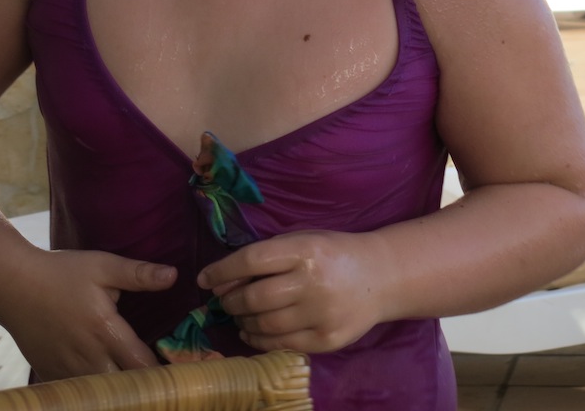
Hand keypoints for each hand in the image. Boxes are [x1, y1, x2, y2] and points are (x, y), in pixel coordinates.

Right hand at [0, 248, 176, 379]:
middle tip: (160, 379)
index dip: (163, 371)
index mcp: (105, 332)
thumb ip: (138, 274)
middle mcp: (87, 358)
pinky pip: (77, 393)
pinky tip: (105, 383)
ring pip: (101, 394)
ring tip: (136, 382)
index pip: (142, 366)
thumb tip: (174, 276)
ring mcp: (66, 371)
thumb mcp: (102, 265)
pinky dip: (94, 391)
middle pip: (123, 388)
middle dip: (144, 386)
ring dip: (119, 389)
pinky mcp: (50, 374)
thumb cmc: (60, 273)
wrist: (12, 285)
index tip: (179, 370)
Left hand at [197, 231, 386, 353]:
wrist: (380, 277)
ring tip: (240, 316)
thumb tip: (220, 280)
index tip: (204, 279)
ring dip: (242, 321)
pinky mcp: (327, 339)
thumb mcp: (303, 241)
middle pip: (254, 297)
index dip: (222, 270)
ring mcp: (321, 313)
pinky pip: (281, 344)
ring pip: (265, 324)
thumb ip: (266, 256)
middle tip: (224, 301)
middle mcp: (313, 282)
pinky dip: (258, 340)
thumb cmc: (333, 253)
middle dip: (230, 301)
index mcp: (306, 249)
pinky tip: (253, 332)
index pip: (252, 261)